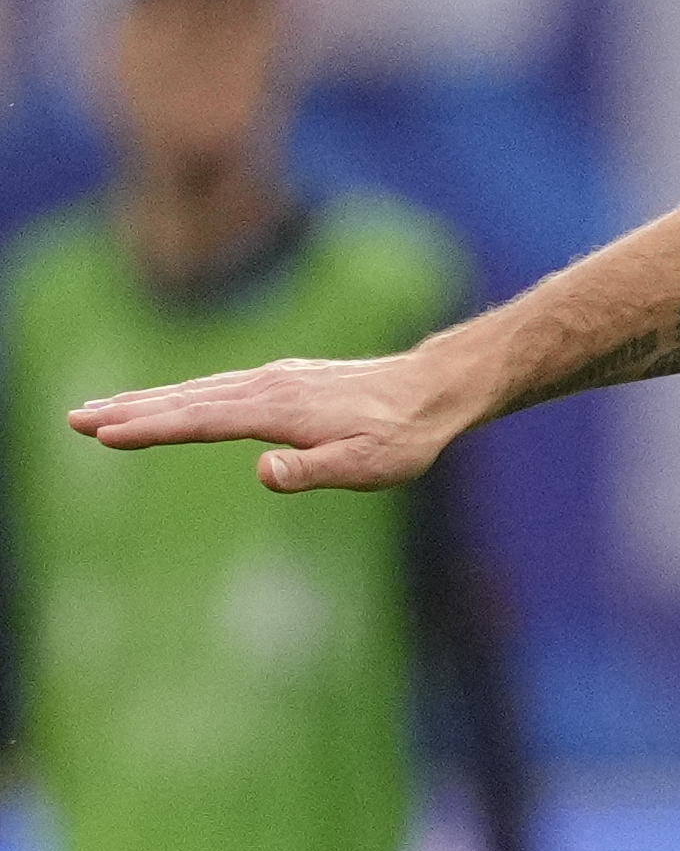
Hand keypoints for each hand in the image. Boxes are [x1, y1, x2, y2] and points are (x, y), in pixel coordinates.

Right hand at [67, 343, 485, 490]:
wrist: (435, 390)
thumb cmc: (403, 437)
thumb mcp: (368, 467)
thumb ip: (315, 471)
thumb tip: (262, 471)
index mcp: (280, 410)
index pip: (202, 421)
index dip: (151, 427)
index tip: (104, 433)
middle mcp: (270, 386)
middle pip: (187, 400)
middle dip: (129, 409)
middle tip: (73, 419)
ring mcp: (275, 379)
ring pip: (198, 390)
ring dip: (147, 400)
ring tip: (98, 410)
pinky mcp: (284, 380)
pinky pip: (218, 387)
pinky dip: (181, 394)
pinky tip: (164, 403)